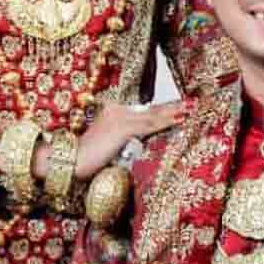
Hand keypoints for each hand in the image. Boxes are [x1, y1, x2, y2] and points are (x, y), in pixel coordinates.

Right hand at [34, 101, 189, 181]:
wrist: (69, 160)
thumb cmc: (86, 159)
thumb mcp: (108, 148)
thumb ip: (123, 144)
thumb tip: (139, 148)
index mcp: (114, 113)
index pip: (145, 111)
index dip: (163, 110)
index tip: (181, 107)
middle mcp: (118, 110)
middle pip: (152, 109)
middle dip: (173, 107)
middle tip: (194, 103)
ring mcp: (121, 118)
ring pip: (153, 115)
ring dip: (175, 112)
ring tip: (193, 108)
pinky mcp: (123, 128)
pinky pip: (150, 124)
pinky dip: (166, 121)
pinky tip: (180, 118)